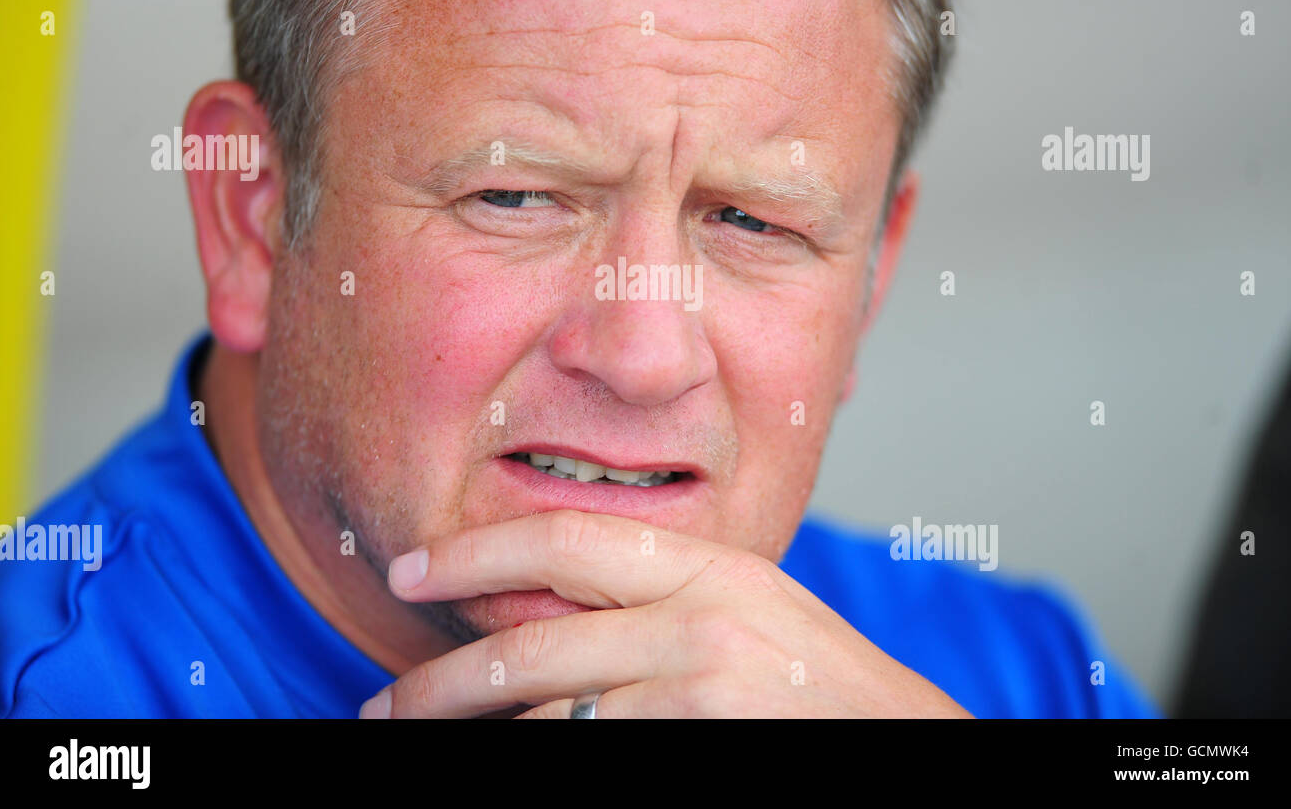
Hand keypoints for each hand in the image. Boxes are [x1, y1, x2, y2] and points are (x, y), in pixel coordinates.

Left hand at [360, 509, 972, 717]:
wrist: (904, 742)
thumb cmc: (826, 689)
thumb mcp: (750, 611)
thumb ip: (664, 598)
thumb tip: (550, 609)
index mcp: (711, 564)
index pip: (567, 538)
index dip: (475, 551)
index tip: (409, 569)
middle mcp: (701, 618)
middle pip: (533, 644)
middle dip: (440, 681)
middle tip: (386, 706)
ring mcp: (700, 687)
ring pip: (546, 715)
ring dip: (475, 733)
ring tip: (423, 736)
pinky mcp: (697, 741)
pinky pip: (584, 747)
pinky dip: (542, 748)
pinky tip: (507, 752)